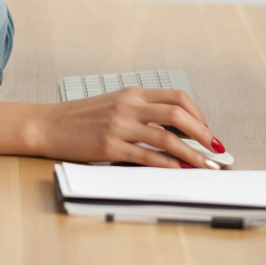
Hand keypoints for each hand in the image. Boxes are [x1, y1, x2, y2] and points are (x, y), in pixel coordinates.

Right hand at [30, 88, 222, 167]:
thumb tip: (174, 130)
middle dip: (203, 133)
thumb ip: (141, 112)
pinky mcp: (110, 146)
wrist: (48, 124)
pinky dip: (168, 165)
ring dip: (192, 154)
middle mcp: (128, 106)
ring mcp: (119, 126)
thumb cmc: (81, 118)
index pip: (176, 97)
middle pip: (178, 114)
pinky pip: (147, 156)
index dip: (198, 115)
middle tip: (217, 149)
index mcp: (132, 93)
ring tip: (206, 165)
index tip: (208, 131)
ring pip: (167, 137)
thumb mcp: (114, 105)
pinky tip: (179, 171)